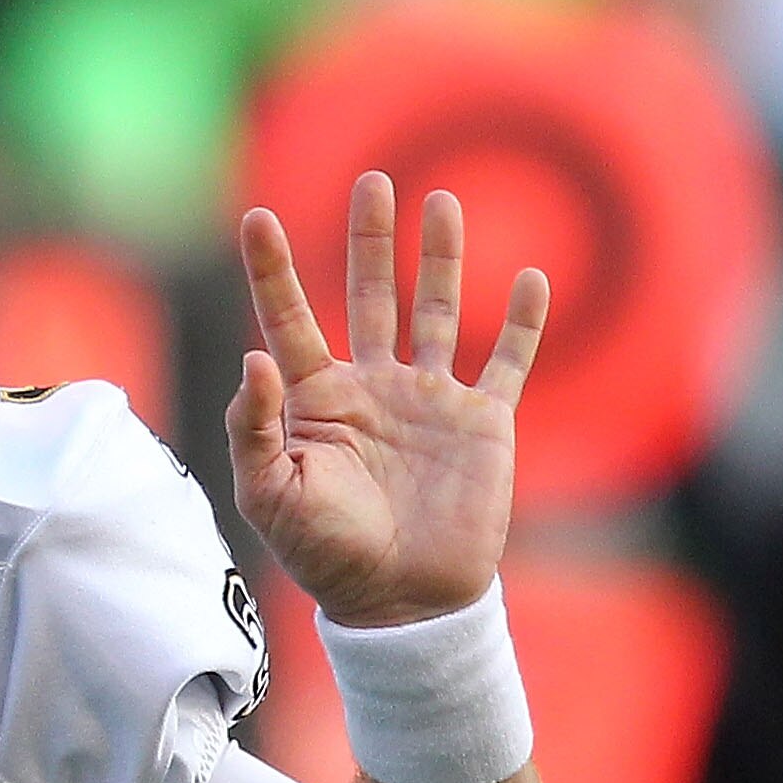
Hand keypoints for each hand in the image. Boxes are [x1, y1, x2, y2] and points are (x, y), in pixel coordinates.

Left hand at [226, 172, 548, 628]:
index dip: (272, 270)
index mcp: (315, 399)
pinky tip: (529, 277)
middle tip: (372, 181)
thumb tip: (255, 356)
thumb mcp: (269, 494)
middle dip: (368, 239)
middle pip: (369, 294)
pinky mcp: (483, 423)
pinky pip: (507, 361)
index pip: (288, 318)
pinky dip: (522, 321)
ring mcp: (430, 401)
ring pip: (438, 311)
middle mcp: (373, 387)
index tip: (255, 218)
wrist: (401, 601)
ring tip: (440, 202)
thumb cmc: (325, 554)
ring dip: (439, 259)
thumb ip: (253, 427)